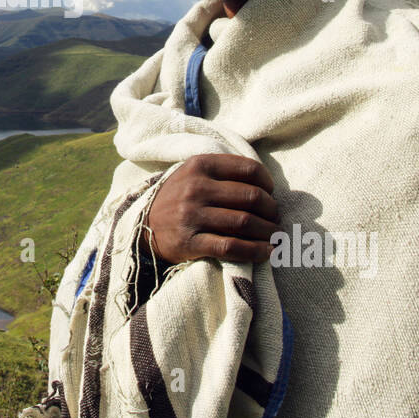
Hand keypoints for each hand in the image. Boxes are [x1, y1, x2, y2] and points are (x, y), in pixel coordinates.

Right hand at [146, 153, 279, 265]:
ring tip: (275, 235)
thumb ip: (224, 171)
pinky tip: (267, 252)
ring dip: (268, 231)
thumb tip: (266, 184)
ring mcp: (191, 216)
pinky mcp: (190, 242)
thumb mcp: (193, 173)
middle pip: (251, 197)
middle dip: (272, 209)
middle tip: (275, 217)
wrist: (143, 226)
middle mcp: (195, 188)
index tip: (271, 193)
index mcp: (200, 165)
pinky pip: (231, 247)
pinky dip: (255, 251)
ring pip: (245, 222)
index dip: (268, 183)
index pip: (248, 168)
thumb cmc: (178, 197)